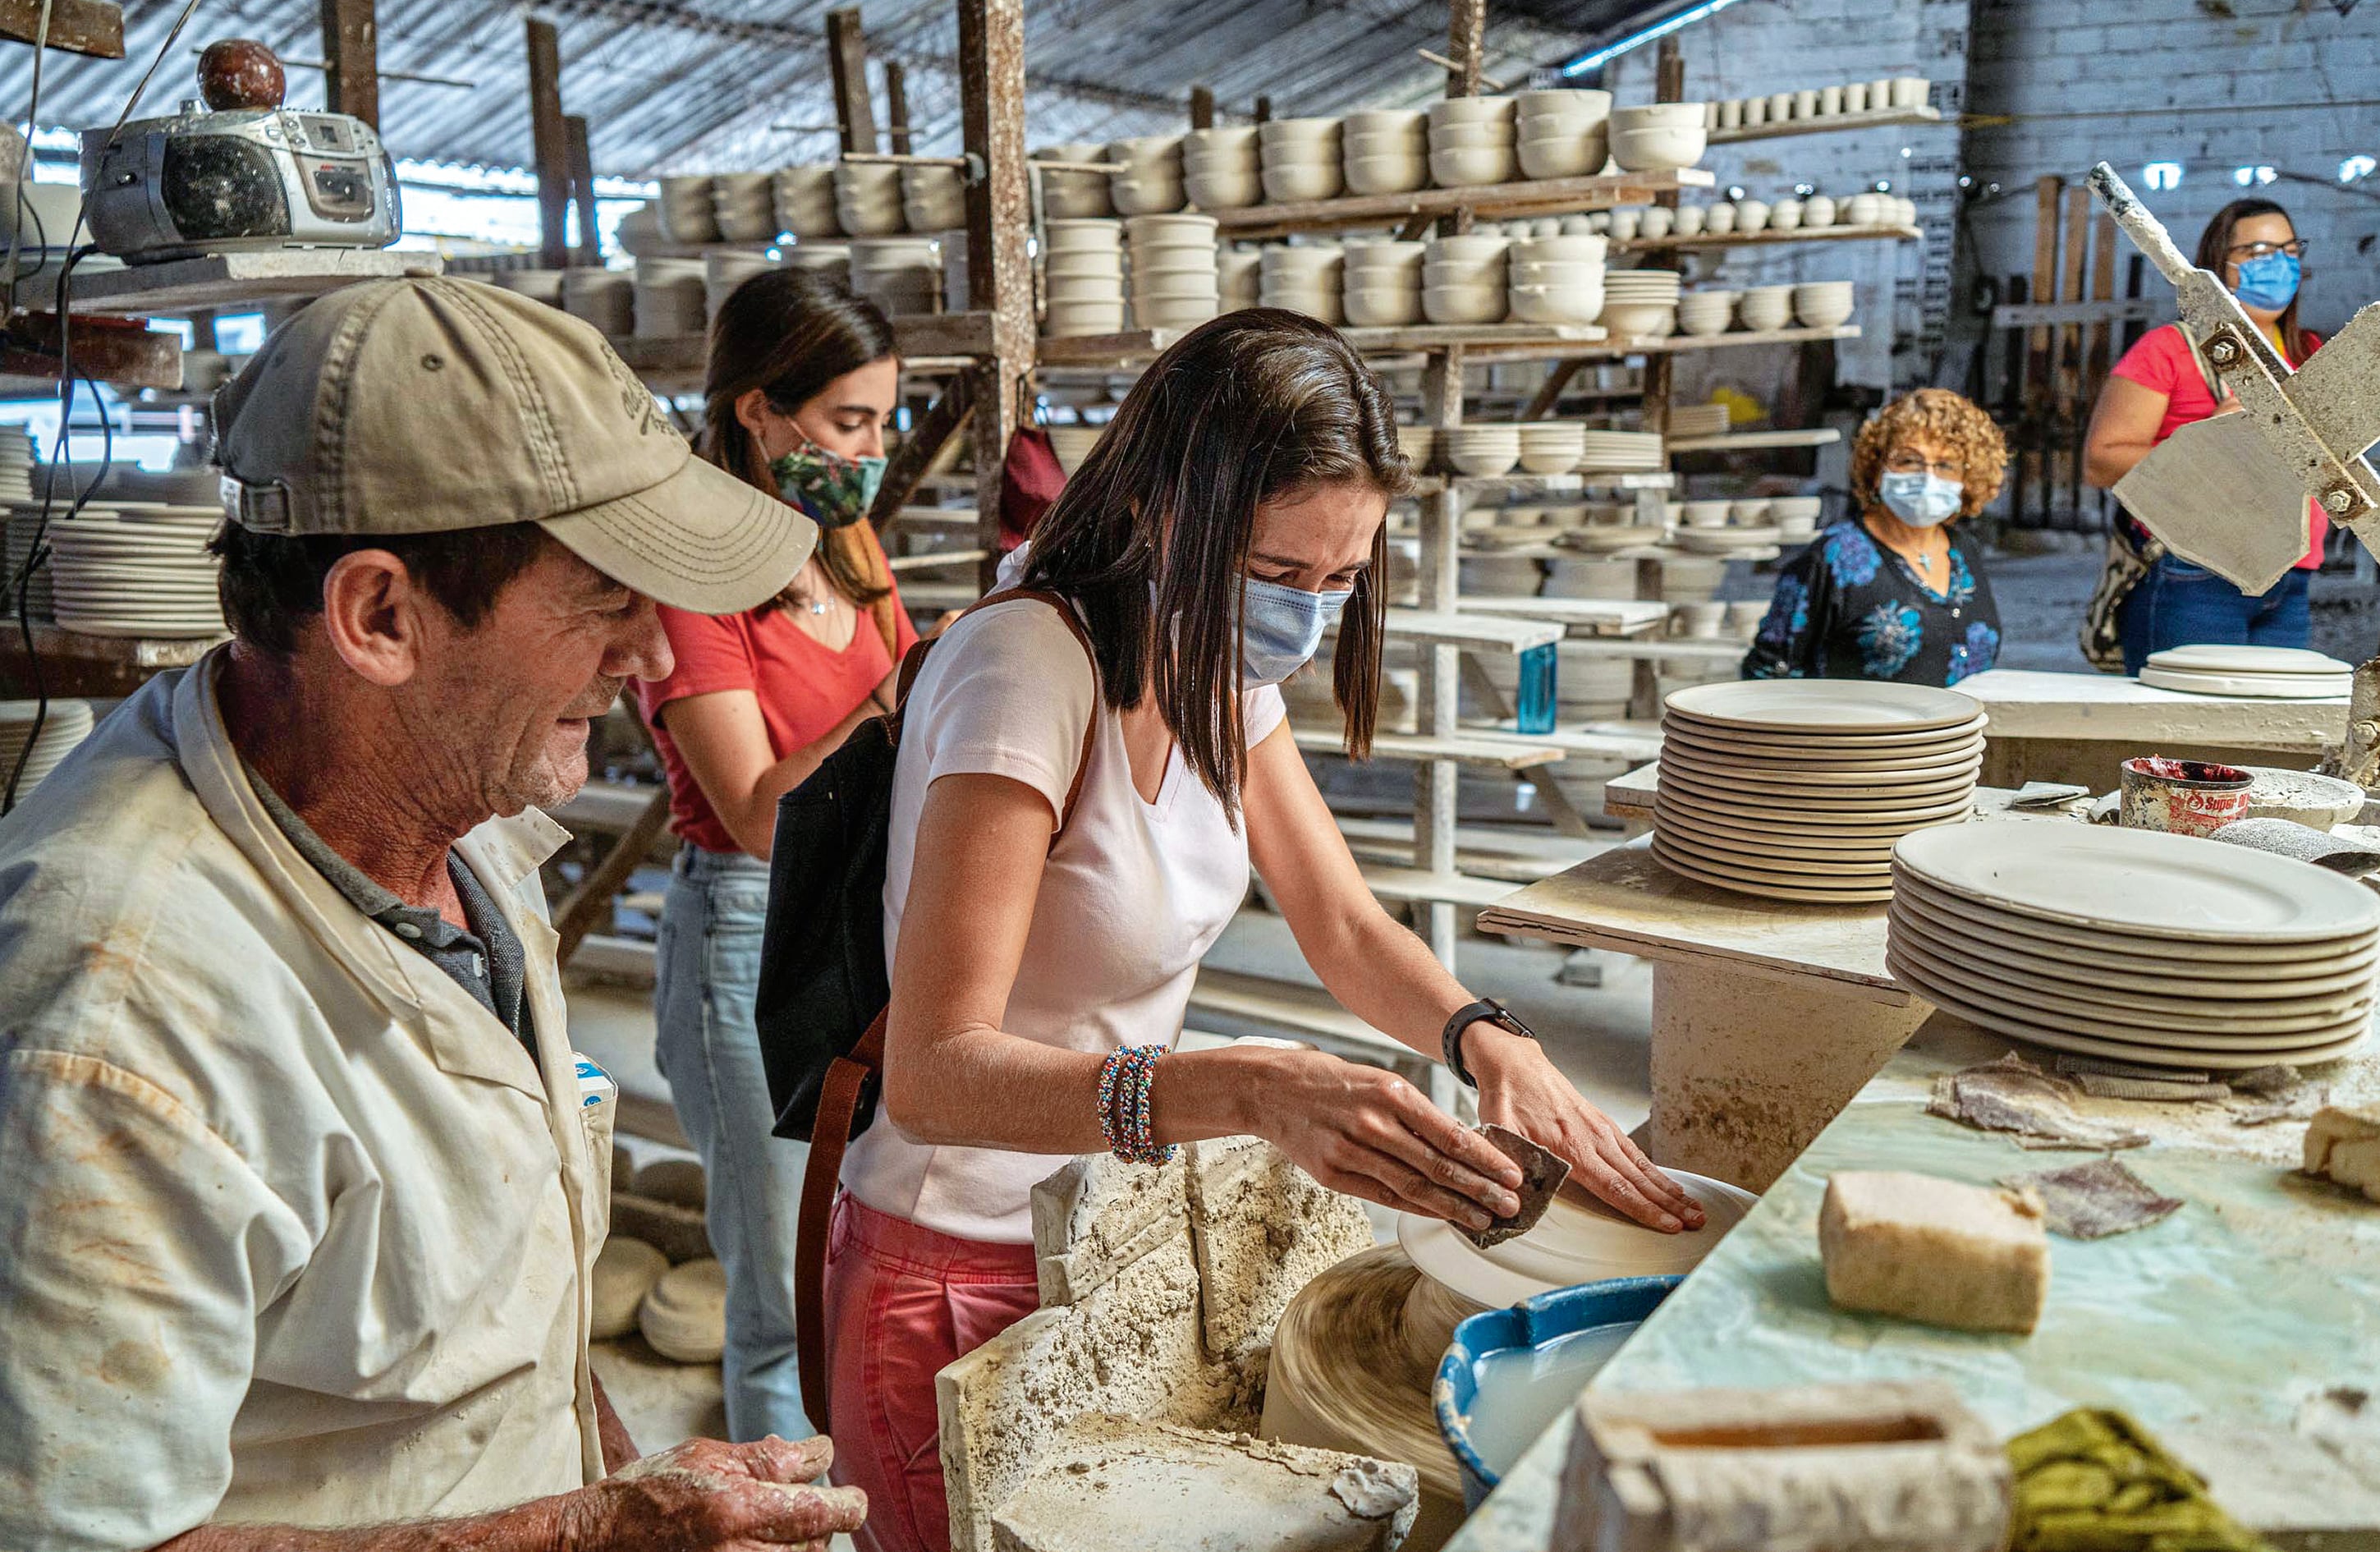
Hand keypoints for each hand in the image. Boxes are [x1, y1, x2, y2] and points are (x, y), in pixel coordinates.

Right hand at [565, 1435, 866, 1550]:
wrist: (600, 1540)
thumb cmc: (650, 1493)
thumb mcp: (709, 1457)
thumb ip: (770, 1458)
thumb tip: (822, 1452)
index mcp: (737, 1510)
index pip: (822, 1513)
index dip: (849, 1503)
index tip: (851, 1496)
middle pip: (817, 1543)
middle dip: (815, 1520)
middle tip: (788, 1502)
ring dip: (795, 1541)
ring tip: (763, 1523)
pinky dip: (774, 1550)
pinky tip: (755, 1540)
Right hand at [1254, 1050, 1523, 1230]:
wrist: (1270, 1089)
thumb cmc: (1332, 1082)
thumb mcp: (1379, 1079)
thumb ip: (1416, 1112)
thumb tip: (1460, 1142)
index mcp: (1391, 1092)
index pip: (1450, 1133)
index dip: (1485, 1158)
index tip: (1513, 1174)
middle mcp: (1373, 1123)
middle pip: (1438, 1165)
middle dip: (1481, 1188)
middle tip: (1512, 1206)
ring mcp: (1351, 1151)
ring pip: (1414, 1186)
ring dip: (1454, 1206)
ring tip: (1485, 1220)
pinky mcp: (1333, 1174)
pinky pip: (1384, 1196)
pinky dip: (1417, 1208)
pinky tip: (1441, 1216)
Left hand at [1464, 1024, 1705, 1233]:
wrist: (1514, 1063)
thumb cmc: (1506, 1099)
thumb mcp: (1498, 1132)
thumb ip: (1510, 1162)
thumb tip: (1515, 1196)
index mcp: (1571, 1146)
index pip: (1615, 1186)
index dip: (1644, 1209)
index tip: (1669, 1225)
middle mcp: (1593, 1138)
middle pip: (1638, 1179)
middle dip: (1669, 1204)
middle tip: (1696, 1222)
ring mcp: (1601, 1129)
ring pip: (1641, 1166)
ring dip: (1669, 1189)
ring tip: (1693, 1207)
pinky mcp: (1602, 1123)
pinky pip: (1633, 1151)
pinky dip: (1654, 1170)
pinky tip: (1667, 1183)